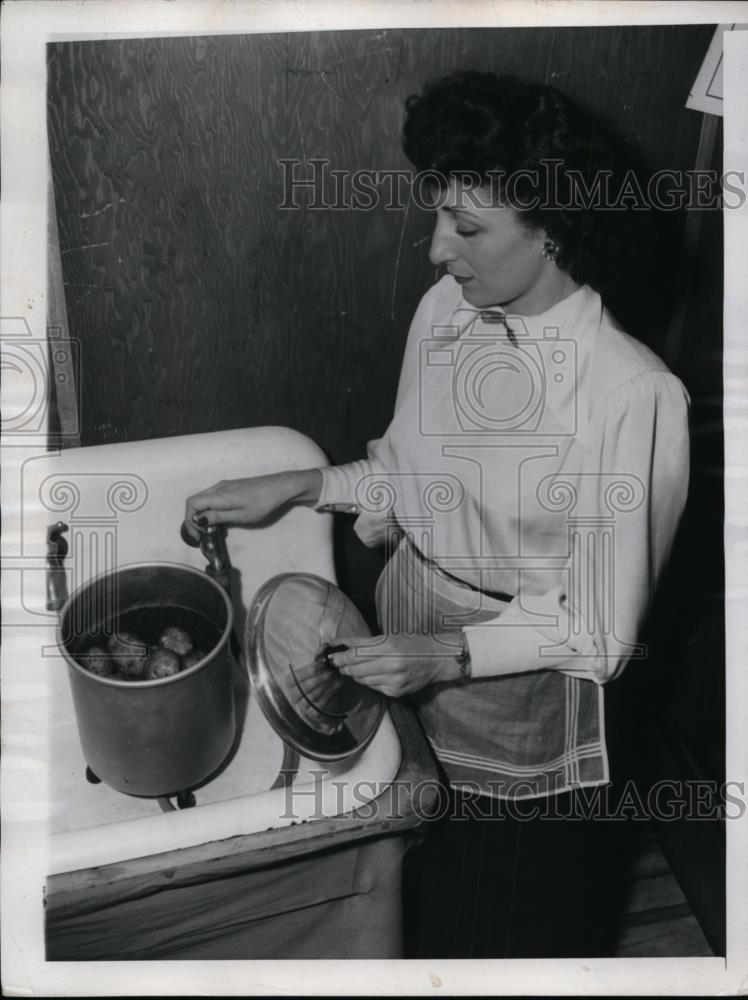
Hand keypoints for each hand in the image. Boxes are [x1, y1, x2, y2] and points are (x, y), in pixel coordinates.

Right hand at [184, 469, 320, 539]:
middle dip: (193, 518)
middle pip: (194, 501)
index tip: (197, 535)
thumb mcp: (241, 515)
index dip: (189, 520)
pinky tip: (218, 519)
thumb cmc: (264, 503)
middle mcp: (218, 487)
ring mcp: (224, 485)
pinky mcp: (230, 487)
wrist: (281, 487)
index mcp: (219, 495)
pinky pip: (211, 497)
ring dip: (201, 514)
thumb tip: (199, 520)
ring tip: (210, 530)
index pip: (192, 503)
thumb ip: (219, 516)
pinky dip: (209, 508)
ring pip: (202, 499)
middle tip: (201, 535)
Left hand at [328, 632, 463, 696]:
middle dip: (344, 666)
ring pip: (362, 680)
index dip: (340, 657)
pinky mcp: (395, 692)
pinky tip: (373, 675)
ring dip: (355, 675)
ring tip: (355, 668)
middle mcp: (391, 665)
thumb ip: (363, 643)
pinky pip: (373, 687)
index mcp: (388, 647)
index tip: (330, 657)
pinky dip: (368, 681)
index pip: (355, 654)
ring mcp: (393, 681)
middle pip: (355, 669)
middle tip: (338, 663)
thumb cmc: (412, 644)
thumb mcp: (388, 637)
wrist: (437, 660)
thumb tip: (340, 645)